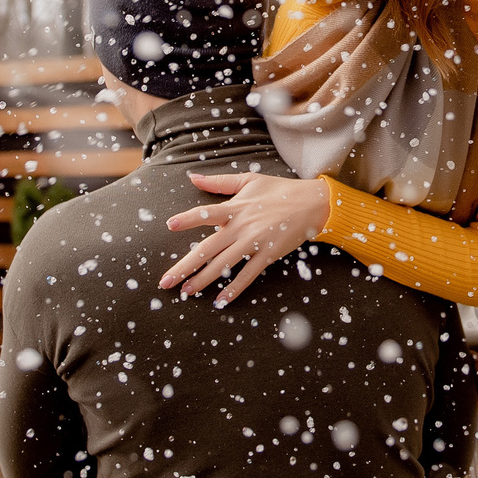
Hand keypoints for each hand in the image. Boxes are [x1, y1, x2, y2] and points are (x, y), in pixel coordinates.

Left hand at [160, 173, 332, 306]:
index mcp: (235, 208)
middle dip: (184, 267)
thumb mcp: (249, 180)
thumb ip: (219, 182)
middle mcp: (241, 227)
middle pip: (207, 249)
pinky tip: (220, 301)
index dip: (188, 219)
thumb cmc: (279, 190)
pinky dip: (233, 289)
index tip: (169, 225)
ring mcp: (255, 243)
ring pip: (223, 265)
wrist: (312, 204)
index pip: (206, 214)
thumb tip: (193, 177)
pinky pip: (247, 275)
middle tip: (166, 281)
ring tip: (186, 292)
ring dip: (202, 281)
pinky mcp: (268, 255)